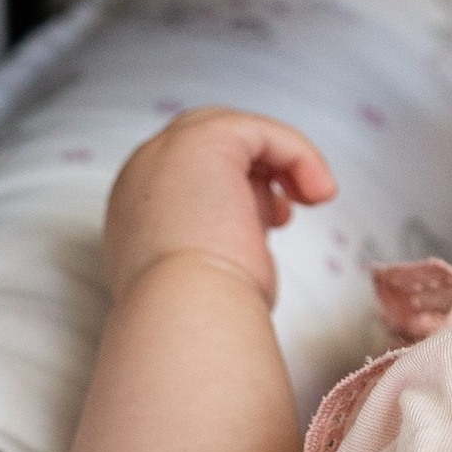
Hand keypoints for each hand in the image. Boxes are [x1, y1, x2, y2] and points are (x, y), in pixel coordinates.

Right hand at [101, 106, 336, 307]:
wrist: (188, 321)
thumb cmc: (202, 321)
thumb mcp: (203, 279)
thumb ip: (215, 245)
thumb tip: (247, 234)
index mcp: (132, 214)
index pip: (187, 178)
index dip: (235, 191)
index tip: (269, 225)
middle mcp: (140, 176)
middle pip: (204, 142)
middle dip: (253, 169)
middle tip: (286, 210)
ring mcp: (166, 152)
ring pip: (232, 130)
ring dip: (280, 160)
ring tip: (312, 198)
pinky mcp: (206, 139)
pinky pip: (260, 130)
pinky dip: (297, 153)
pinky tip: (318, 191)